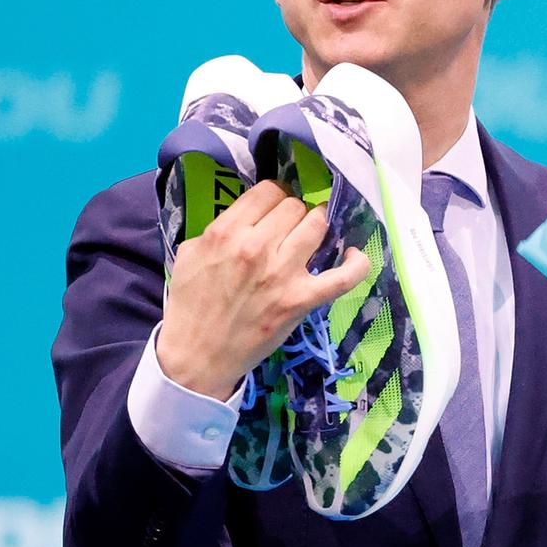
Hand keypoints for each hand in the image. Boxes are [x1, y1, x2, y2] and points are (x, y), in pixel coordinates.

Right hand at [157, 181, 369, 399]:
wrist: (197, 354)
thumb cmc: (191, 304)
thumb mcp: (190, 254)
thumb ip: (219, 230)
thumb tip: (248, 217)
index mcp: (226, 232)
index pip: (268, 192)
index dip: (276, 196)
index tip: (277, 207)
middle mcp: (256, 247)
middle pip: (294, 207)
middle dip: (294, 212)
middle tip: (290, 226)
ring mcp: (282, 273)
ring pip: (316, 226)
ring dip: (317, 226)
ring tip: (313, 234)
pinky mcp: (301, 300)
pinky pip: (343, 277)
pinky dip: (357, 264)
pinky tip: (354, 255)